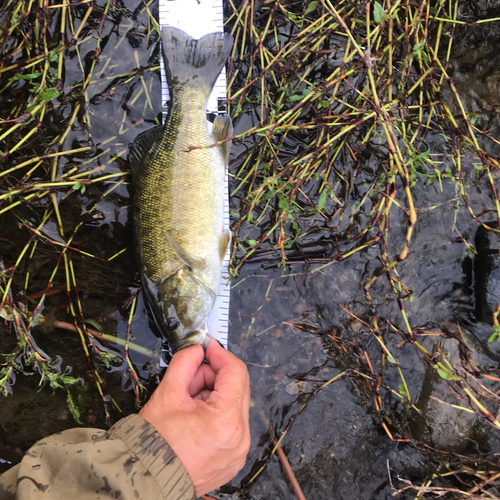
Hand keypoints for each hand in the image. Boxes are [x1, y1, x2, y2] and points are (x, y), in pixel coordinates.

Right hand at [139, 339, 250, 495]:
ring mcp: (239, 450)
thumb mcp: (168, 393)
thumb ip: (186, 362)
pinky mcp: (234, 457)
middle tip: (189, 378)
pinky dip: (217, 413)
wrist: (146, 480)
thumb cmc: (155, 441)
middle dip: (214, 375)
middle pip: (237, 386)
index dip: (219, 354)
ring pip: (234, 404)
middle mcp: (241, 437)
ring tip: (187, 403)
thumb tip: (198, 348)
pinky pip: (232, 423)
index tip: (204, 346)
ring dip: (214, 394)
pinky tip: (194, 418)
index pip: (235, 371)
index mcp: (227, 420)